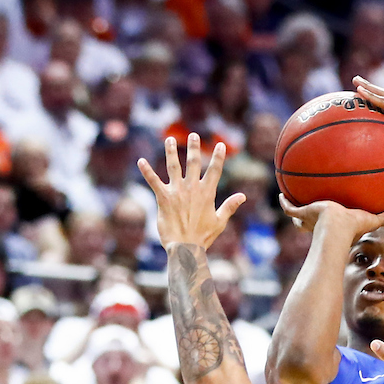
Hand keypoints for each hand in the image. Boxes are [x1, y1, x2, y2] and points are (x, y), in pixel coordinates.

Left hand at [138, 133, 245, 250]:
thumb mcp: (219, 221)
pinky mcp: (163, 197)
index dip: (218, 157)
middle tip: (194, 135)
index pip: (214, 170)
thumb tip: (243, 196)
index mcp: (207, 193)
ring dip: (171, 151)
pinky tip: (140, 161)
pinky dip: (146, 171)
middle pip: (194, 162)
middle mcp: (192, 188)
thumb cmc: (203, 237)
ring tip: (169, 139)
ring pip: (173, 166)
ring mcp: (177, 191)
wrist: (186, 248)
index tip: (220, 145)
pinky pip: (153, 181)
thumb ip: (229, 206)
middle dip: (194, 147)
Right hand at [279, 194, 383, 239]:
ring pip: (298, 215)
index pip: (328, 225)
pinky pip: (289, 208)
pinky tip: (280, 193)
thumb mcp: (370, 220)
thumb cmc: (352, 228)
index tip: (327, 217)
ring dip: (294, 209)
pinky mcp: (302, 213)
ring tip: (289, 198)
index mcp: (332, 227)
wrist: (337, 229)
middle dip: (307, 218)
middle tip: (307, 210)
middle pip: (310, 223)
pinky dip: (284, 202)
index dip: (327, 223)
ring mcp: (308, 219)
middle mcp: (318, 225)